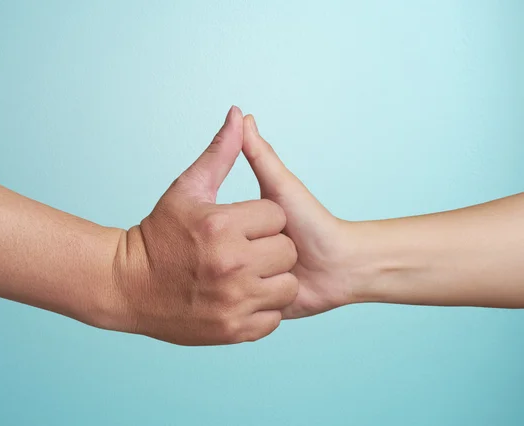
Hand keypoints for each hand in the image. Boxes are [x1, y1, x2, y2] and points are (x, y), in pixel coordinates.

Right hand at [109, 107, 298, 344]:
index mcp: (221, 224)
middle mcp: (231, 263)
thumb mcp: (188, 188)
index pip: (274, 217)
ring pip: (285, 285)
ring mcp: (233, 301)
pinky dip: (262, 309)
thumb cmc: (158, 233)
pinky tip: (239, 298)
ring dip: (270, 280)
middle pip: (285, 251)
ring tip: (244, 275)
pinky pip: (272, 317)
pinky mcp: (233, 330)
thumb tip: (240, 113)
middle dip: (268, 249)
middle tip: (241, 252)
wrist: (128, 286)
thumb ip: (220, 152)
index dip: (260, 220)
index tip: (239, 226)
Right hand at [242, 114, 360, 318]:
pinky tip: (271, 296)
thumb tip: (242, 114)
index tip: (273, 230)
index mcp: (240, 231)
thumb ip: (259, 154)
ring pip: (242, 290)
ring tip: (280, 271)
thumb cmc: (313, 223)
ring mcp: (247, 291)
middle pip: (236, 262)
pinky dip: (261, 309)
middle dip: (262, 258)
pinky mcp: (257, 316)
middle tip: (282, 251)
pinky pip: (249, 315)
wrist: (345, 267)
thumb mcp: (279, 188)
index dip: (250, 228)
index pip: (233, 228)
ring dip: (263, 284)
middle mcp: (240, 261)